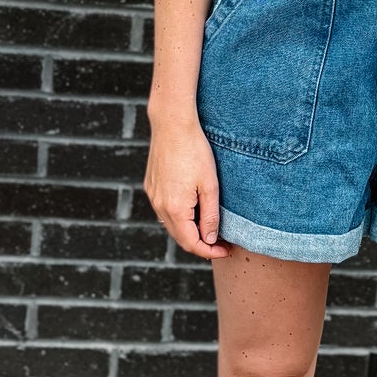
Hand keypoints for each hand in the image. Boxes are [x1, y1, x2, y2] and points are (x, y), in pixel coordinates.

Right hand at [143, 115, 232, 258]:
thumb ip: (209, 216)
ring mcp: (153, 196)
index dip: (209, 251)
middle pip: (180, 237)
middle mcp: (159, 206)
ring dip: (189, 231)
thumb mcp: (210, 185)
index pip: (191, 243)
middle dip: (200, 244)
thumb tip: (209, 240)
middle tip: (221, 242)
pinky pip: (164, 210)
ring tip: (210, 227)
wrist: (172, 125)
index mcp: (175, 208)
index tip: (225, 250)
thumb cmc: (194, 151)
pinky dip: (179, 217)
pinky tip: (193, 211)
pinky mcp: (151, 187)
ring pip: (171, 224)